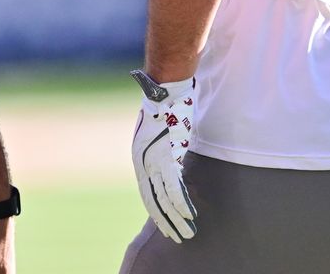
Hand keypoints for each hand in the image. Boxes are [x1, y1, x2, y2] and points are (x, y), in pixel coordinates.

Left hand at [131, 75, 196, 242]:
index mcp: (139, 157)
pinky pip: (174, 186)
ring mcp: (154, 160)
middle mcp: (143, 162)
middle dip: (165, 221)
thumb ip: (163, 151)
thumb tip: (173, 165)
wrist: (165, 91)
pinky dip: (182, 203)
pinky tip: (190, 216)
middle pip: (153, 200)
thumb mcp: (158, 134)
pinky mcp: (167, 156)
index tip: (165, 225)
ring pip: (164, 198)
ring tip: (187, 234)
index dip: (156, 211)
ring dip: (177, 218)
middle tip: (176, 238)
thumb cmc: (165, 108)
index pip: (147, 192)